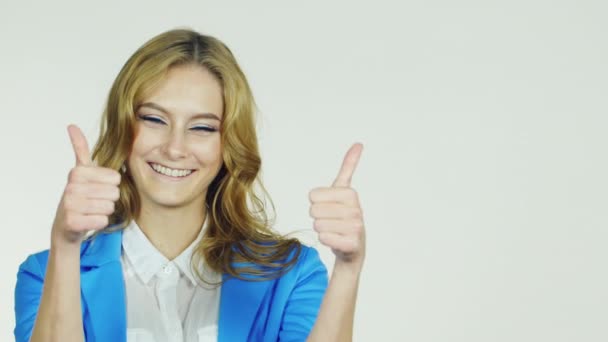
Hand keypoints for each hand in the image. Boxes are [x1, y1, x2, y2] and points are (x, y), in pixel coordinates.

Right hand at [50, 125, 120, 246]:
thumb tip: (72, 125)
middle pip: (114, 193)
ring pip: (109, 207)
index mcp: (77, 172)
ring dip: (104, 211)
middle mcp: (71, 187)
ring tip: (91, 210)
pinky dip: (99, 222)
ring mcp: (69, 205)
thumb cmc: (79, 195)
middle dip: (108, 199)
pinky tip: (87, 221)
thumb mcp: (81, 171)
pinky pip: (102, 221)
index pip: (116, 178)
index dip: (111, 185)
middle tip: (94, 201)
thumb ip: (80, 149)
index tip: (96, 187)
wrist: (66, 225)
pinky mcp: (72, 222)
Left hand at [309, 143, 364, 270]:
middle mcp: (356, 210)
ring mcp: (356, 228)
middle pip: (313, 211)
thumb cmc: (344, 216)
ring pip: (317, 225)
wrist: (353, 247)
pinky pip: (324, 239)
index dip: (316, 202)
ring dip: (322, 230)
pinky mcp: (352, 244)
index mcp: (351, 193)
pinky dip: (326, 241)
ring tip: (335, 231)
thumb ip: (348, 167)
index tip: (330, 206)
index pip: (312, 195)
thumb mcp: (344, 190)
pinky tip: (337, 241)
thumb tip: (358, 143)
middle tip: (331, 221)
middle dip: (318, 217)